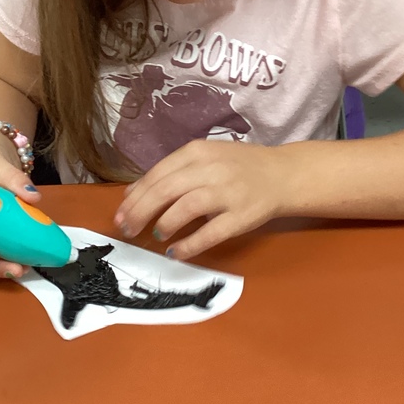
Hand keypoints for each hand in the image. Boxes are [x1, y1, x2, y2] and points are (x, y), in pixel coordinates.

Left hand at [114, 140, 289, 260]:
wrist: (283, 174)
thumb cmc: (237, 167)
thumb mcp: (204, 159)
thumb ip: (171, 172)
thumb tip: (132, 194)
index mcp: (198, 152)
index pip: (157, 174)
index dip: (135, 197)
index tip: (120, 214)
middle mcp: (211, 169)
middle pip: (166, 190)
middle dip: (141, 212)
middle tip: (127, 230)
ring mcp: (228, 192)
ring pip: (187, 207)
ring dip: (165, 223)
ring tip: (156, 235)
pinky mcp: (242, 216)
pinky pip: (211, 232)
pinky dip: (190, 244)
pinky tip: (177, 252)